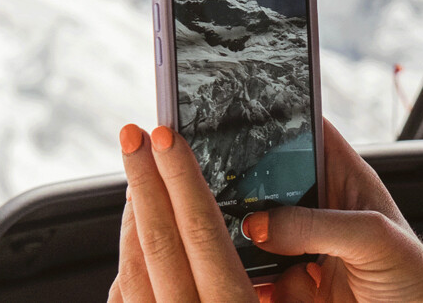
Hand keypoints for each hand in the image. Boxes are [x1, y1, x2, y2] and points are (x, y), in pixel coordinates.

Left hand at [107, 123, 310, 301]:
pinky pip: (124, 297)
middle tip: (132, 135)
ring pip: (131, 266)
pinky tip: (137, 237)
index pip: (201, 229)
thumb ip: (298, 296)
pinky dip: (129, 258)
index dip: (180, 177)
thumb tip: (295, 261)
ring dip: (132, 216)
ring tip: (137, 176)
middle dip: (143, 178)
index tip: (164, 136)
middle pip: (157, 239)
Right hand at [257, 119, 422, 301]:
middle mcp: (319, 211)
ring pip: (256, 235)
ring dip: (254, 249)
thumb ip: (316, 225)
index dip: (279, 123)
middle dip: (251, 199)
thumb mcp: (373, 238)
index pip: (307, 134)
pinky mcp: (294, 285)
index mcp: (344, 180)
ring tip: (277, 263)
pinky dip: (261, 286)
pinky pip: (259, 278)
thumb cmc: (416, 280)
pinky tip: (281, 291)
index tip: (243, 128)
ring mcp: (304, 249)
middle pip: (267, 187)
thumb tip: (260, 224)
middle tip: (246, 215)